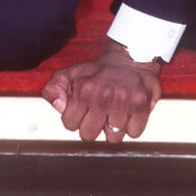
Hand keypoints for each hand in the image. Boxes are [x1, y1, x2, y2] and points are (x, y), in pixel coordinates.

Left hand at [41, 41, 162, 142]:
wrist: (130, 57)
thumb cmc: (99, 70)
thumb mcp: (70, 73)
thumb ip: (54, 88)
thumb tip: (58, 106)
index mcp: (84, 90)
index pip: (70, 125)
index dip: (75, 120)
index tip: (82, 112)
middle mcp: (103, 97)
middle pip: (89, 135)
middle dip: (92, 127)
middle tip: (98, 115)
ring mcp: (123, 102)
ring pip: (113, 138)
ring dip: (113, 129)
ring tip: (114, 115)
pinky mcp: (141, 106)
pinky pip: (134, 133)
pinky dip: (132, 127)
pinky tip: (128, 115)